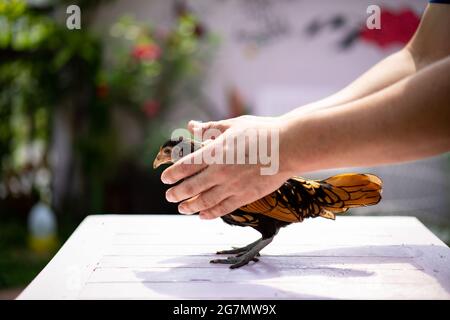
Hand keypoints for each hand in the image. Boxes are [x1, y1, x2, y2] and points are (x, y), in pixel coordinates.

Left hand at [160, 115, 294, 219]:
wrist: (288, 147)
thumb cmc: (261, 132)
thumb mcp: (232, 125)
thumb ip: (209, 128)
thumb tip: (191, 126)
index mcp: (214, 152)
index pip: (185, 166)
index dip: (172, 173)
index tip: (165, 178)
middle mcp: (220, 172)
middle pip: (191, 186)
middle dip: (176, 193)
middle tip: (169, 196)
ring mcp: (232, 186)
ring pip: (204, 201)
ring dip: (190, 206)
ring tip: (182, 208)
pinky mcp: (245, 196)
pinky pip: (223, 208)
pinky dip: (210, 213)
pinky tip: (203, 215)